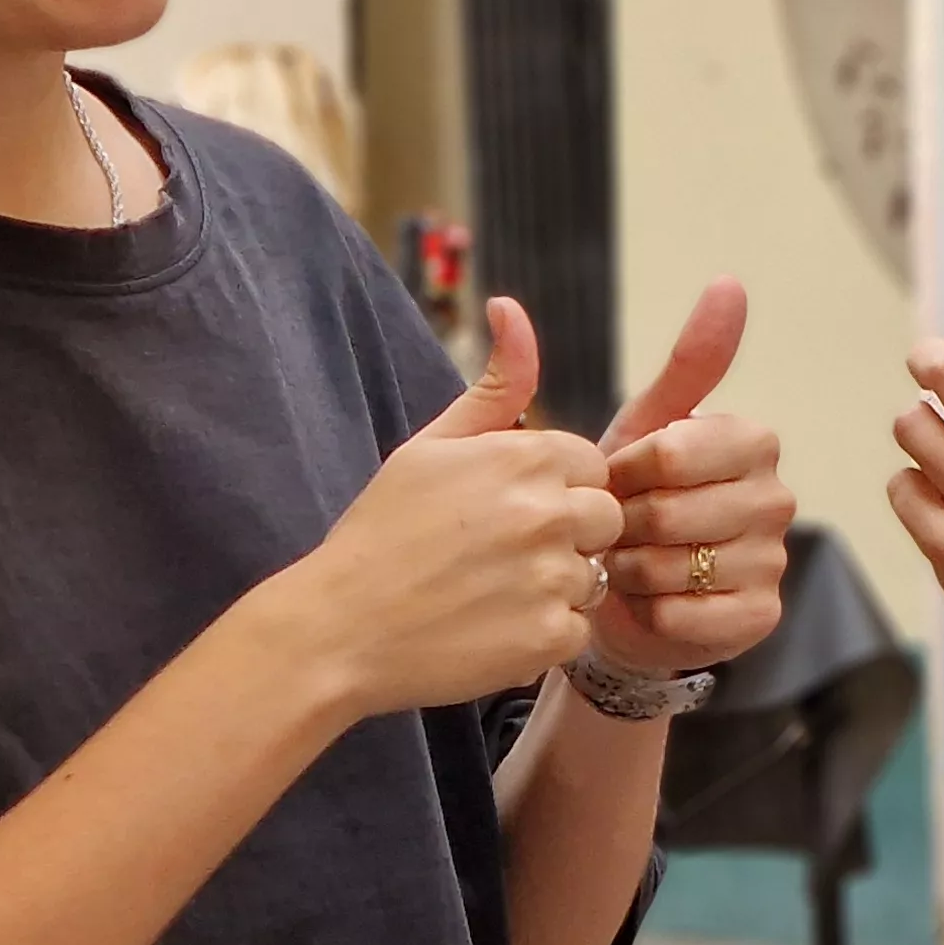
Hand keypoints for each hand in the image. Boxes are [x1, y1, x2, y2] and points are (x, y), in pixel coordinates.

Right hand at [261, 297, 619, 716]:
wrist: (338, 629)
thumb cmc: (383, 532)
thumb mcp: (432, 444)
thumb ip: (495, 383)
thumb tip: (512, 307)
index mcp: (527, 455)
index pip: (591, 465)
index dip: (555, 489)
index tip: (506, 511)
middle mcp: (549, 511)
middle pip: (606, 519)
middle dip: (567, 535)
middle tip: (500, 555)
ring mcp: (553, 576)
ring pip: (594, 575)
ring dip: (555, 586)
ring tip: (490, 593)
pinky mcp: (550, 637)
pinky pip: (578, 628)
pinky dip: (543, 633)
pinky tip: (492, 628)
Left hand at [589, 278, 795, 675]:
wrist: (625, 595)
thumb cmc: (634, 499)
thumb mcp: (648, 424)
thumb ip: (690, 361)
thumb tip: (730, 281)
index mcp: (754, 441)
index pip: (672, 451)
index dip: (625, 471)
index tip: (618, 477)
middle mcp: (777, 497)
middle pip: (670, 512)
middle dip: (624, 525)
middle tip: (619, 529)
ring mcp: (774, 560)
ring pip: (676, 567)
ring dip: (632, 572)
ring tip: (631, 565)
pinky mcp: (760, 617)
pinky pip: (687, 615)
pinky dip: (651, 612)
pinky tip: (650, 603)